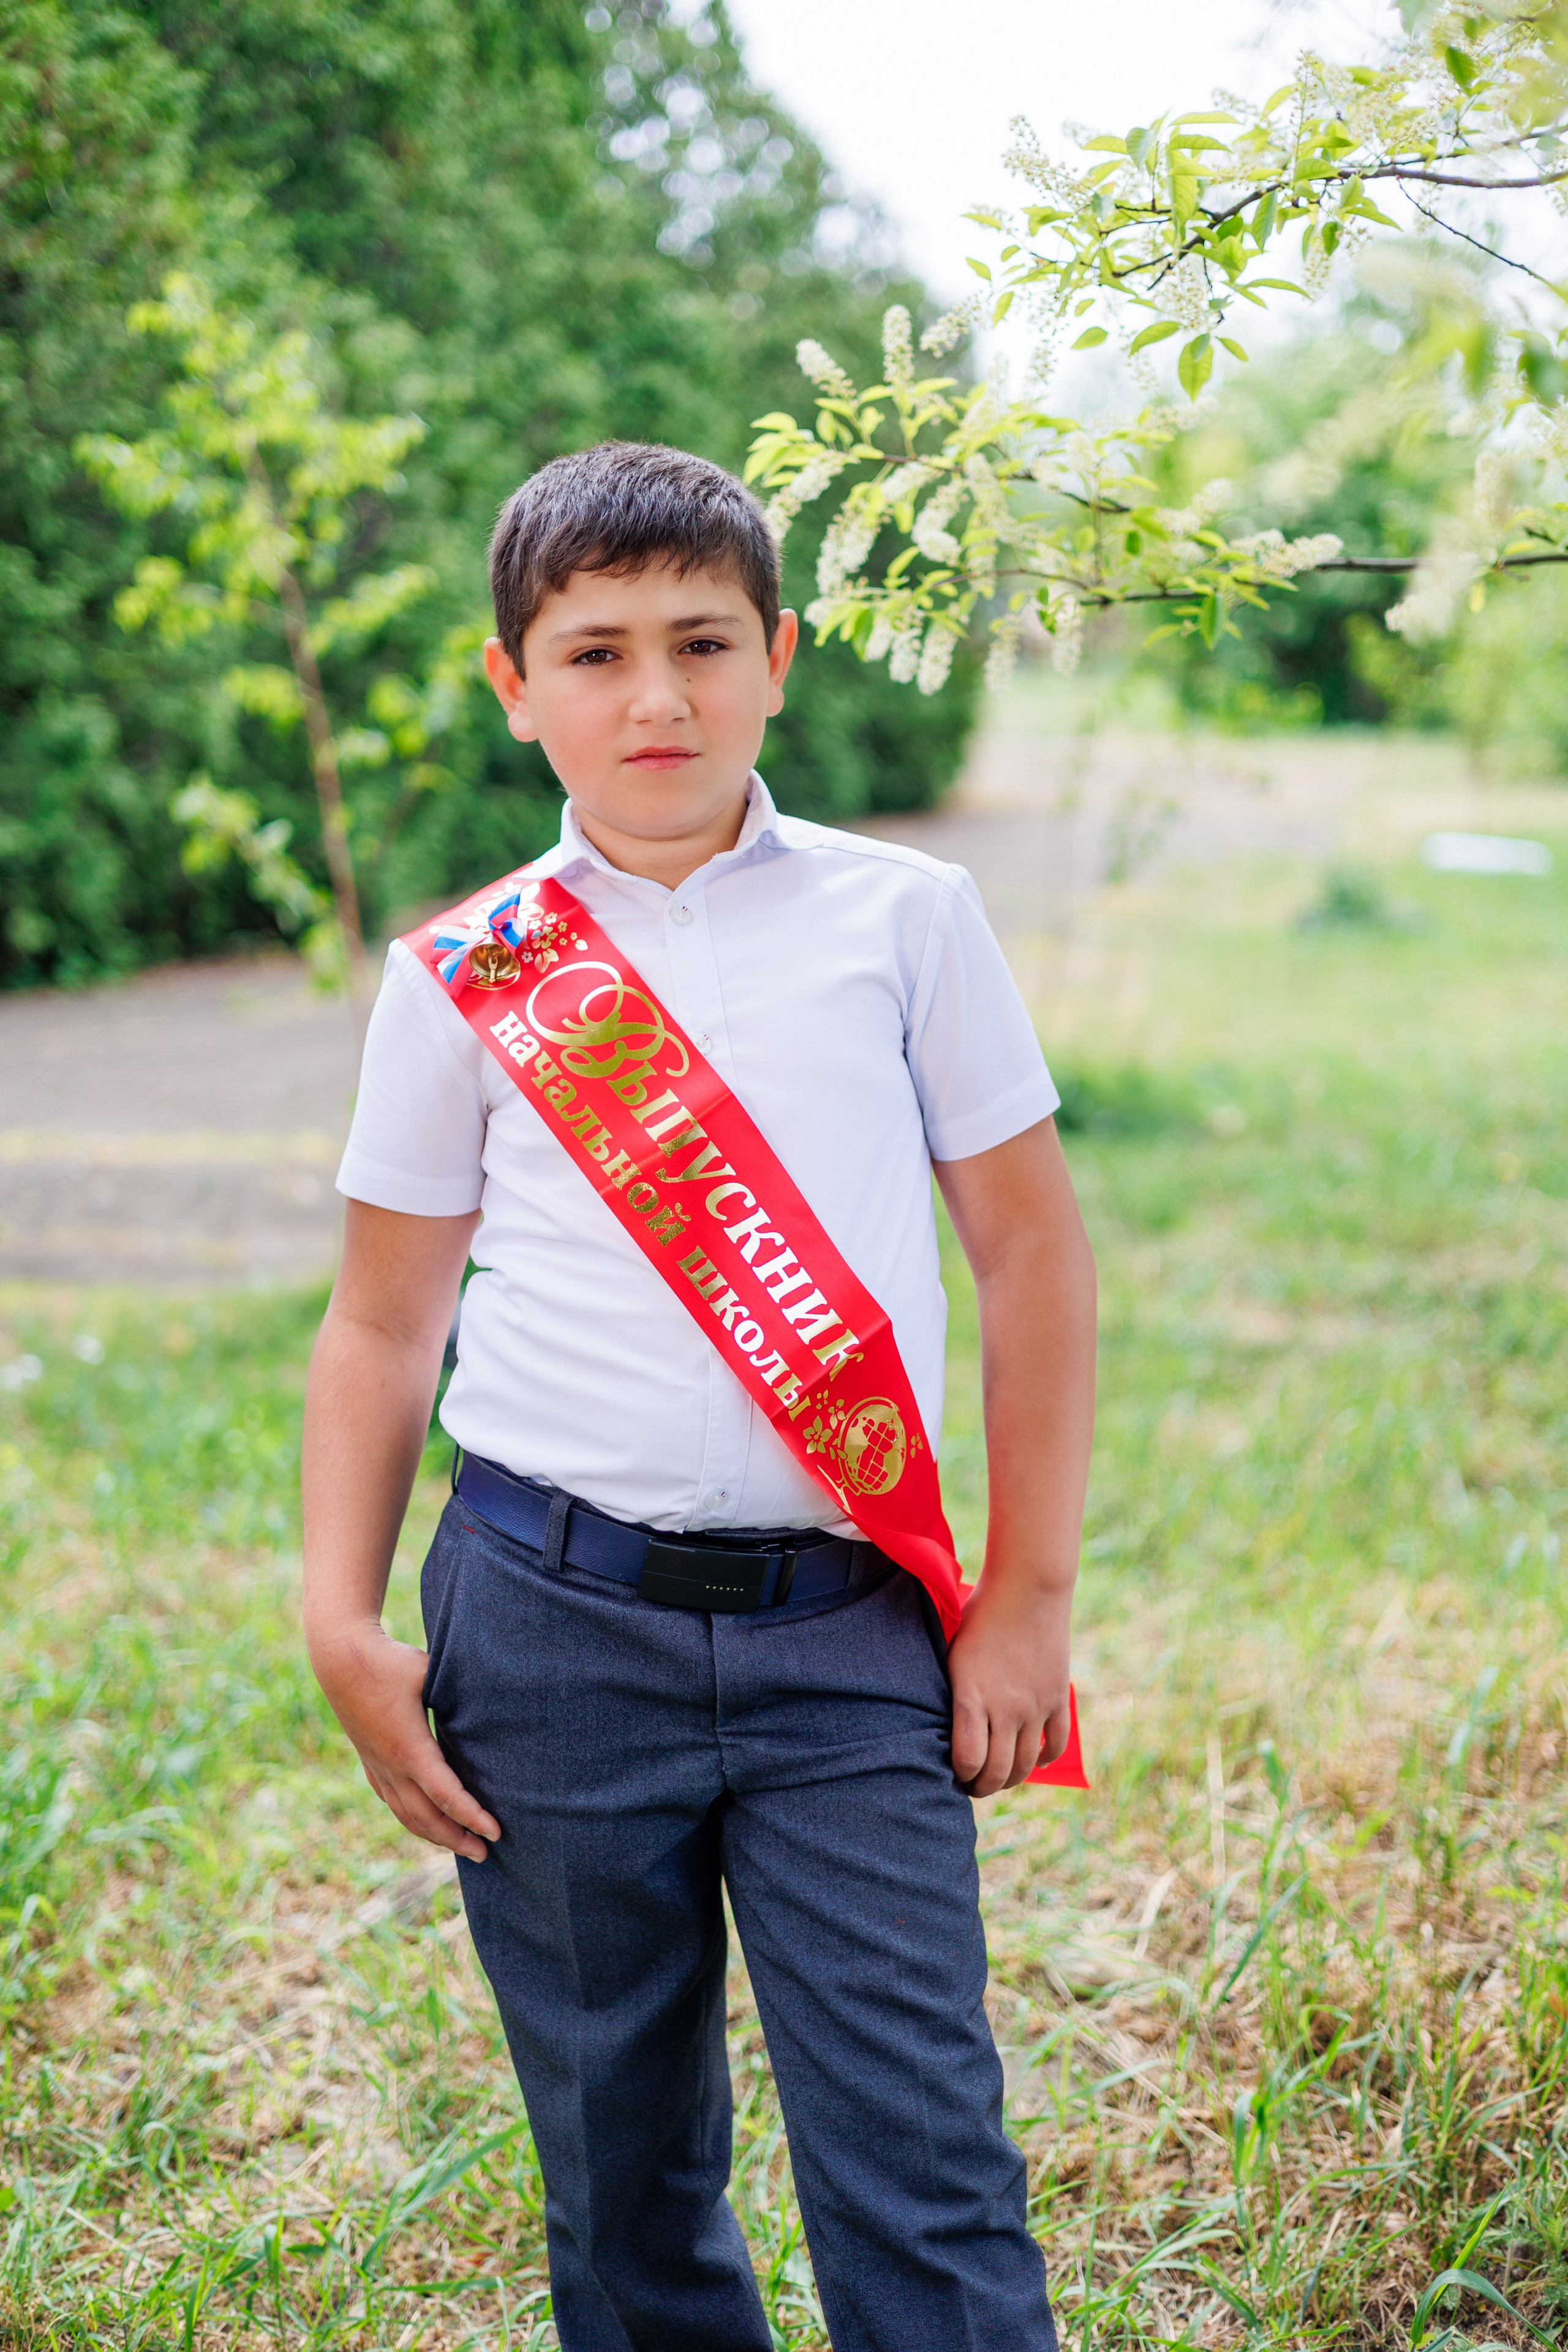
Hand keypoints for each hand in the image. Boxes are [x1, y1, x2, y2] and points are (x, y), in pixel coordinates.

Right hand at [309, 1618, 500, 1861]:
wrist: (341, 1658)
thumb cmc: (392, 1662)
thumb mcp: (432, 1675)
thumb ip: (459, 1697)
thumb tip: (493, 1709)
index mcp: (411, 1750)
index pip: (447, 1796)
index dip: (473, 1818)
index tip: (496, 1833)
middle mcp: (392, 1767)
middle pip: (428, 1818)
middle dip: (458, 1839)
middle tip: (486, 1854)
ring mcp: (377, 1767)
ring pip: (406, 1815)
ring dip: (435, 1835)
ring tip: (461, 1847)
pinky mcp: (370, 1762)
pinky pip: (392, 1802)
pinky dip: (412, 1819)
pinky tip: (425, 1824)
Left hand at [947, 1577, 1072, 1797]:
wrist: (1027, 1588)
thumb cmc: (980, 1615)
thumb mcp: (952, 1652)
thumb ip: (951, 1692)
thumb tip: (940, 1727)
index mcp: (972, 1695)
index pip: (967, 1759)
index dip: (959, 1774)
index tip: (953, 1772)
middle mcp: (1006, 1707)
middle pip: (998, 1771)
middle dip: (982, 1787)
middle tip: (973, 1785)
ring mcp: (1035, 1705)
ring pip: (1026, 1764)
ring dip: (1012, 1778)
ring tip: (999, 1777)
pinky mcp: (1058, 1698)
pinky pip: (1056, 1743)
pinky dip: (1045, 1758)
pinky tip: (1034, 1760)